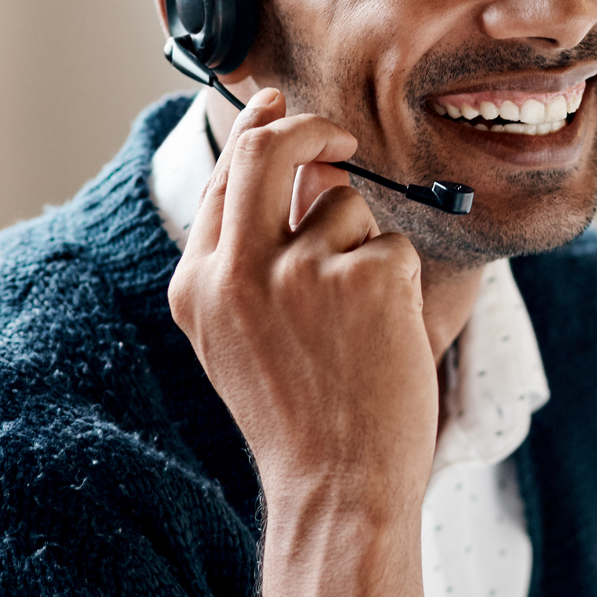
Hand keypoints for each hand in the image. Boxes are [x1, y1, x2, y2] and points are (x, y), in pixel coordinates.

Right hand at [168, 88, 440, 522]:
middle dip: (306, 127)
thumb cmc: (301, 417)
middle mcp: (238, 270)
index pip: (221, 180)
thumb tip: (296, 162)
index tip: (279, 109)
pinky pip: (391, 246)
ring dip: (364, 248)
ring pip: (345, 206)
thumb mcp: (240, 339)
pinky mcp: (365, 278)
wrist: (339, 486)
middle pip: (265, 151)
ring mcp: (302, 271)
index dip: (255, 134)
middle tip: (341, 136)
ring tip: (358, 327)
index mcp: (197, 287)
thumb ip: (249, 256)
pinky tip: (384, 340)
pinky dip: (398, 284)